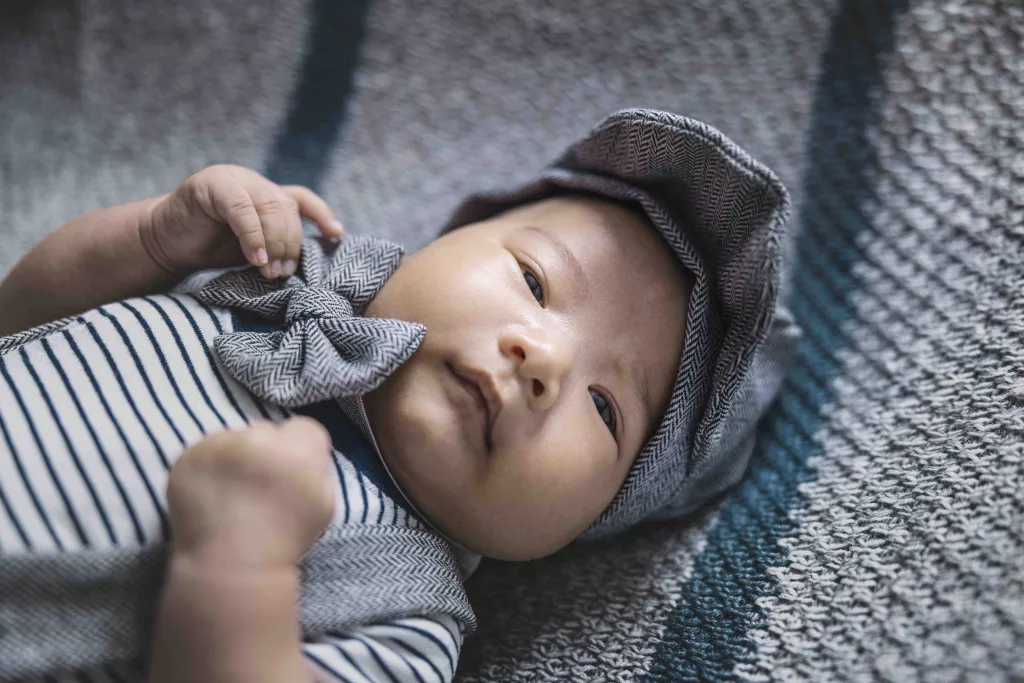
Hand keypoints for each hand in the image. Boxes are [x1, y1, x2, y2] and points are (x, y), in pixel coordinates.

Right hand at [139, 165, 343, 279]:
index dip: (322, 215)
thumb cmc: (211, 249)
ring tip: (269, 270)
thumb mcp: (254, 248)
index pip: (300, 199)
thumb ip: (277, 244)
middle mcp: (252, 181)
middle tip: (282, 273)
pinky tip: (255, 258)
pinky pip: (241, 207)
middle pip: (287, 208)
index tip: (336, 236)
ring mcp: (232, 178)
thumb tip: (307, 259)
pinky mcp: (209, 184)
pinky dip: (253, 235)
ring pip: (269, 206)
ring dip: (274, 243)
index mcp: (266, 193)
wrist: (165, 244)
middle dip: (290, 244)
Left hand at [166, 418, 335, 568]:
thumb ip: (320, 465)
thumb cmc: (287, 538)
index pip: (304, 428)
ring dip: (234, 456)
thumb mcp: (326, 501)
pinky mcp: (188, 456)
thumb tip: (305, 450)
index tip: (291, 475)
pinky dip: (207, 467)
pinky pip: (203, 450)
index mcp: (298, 449)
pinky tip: (212, 492)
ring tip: (232, 490)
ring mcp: (218, 445)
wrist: (233, 566)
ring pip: (233, 438)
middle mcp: (257, 438)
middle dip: (266, 451)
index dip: (301, 451)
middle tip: (260, 484)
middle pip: (266, 430)